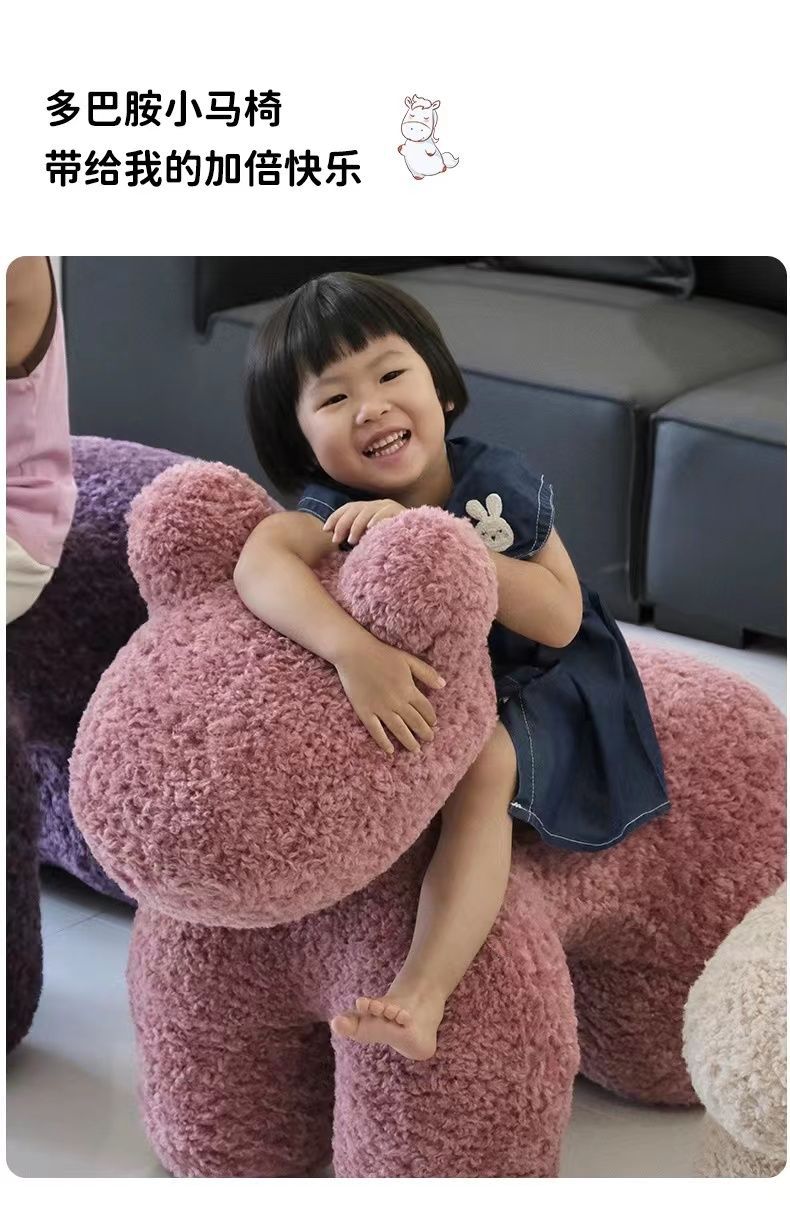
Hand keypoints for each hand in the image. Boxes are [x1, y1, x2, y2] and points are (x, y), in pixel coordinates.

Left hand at [323, 499, 406, 545]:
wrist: (418, 542)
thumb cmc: (391, 543)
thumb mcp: (370, 538)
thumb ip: (356, 536)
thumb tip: (335, 538)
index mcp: (370, 508)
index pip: (349, 508)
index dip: (336, 517)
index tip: (325, 530)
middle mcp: (379, 504)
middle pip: (355, 509)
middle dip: (343, 524)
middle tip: (335, 540)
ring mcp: (390, 506)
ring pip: (367, 511)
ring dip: (357, 526)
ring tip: (351, 541)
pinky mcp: (400, 512)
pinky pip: (386, 513)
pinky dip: (377, 520)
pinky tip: (370, 529)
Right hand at [333, 633, 445, 755]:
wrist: (354, 653)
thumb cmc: (382, 654)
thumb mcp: (408, 660)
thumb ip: (426, 673)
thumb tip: (443, 685)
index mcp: (408, 689)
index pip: (425, 709)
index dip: (431, 718)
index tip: (433, 724)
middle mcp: (397, 702)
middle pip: (414, 722)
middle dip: (424, 733)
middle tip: (429, 740)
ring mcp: (380, 708)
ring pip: (398, 729)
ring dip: (408, 741)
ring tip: (416, 750)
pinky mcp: (365, 712)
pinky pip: (376, 731)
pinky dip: (383, 741)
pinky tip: (390, 750)